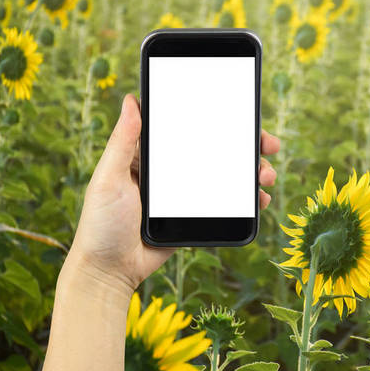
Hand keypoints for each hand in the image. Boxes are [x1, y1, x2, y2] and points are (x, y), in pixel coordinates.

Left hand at [66, 94, 280, 294]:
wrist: (109, 271)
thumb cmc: (100, 223)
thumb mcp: (108, 178)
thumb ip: (122, 142)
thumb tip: (131, 99)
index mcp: (150, 154)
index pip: (190, 127)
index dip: (219, 118)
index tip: (244, 115)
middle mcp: (172, 170)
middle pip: (217, 149)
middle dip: (248, 145)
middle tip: (269, 145)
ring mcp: (186, 194)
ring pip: (227, 175)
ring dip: (252, 171)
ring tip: (266, 177)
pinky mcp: (195, 216)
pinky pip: (227, 203)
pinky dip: (247, 199)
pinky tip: (260, 200)